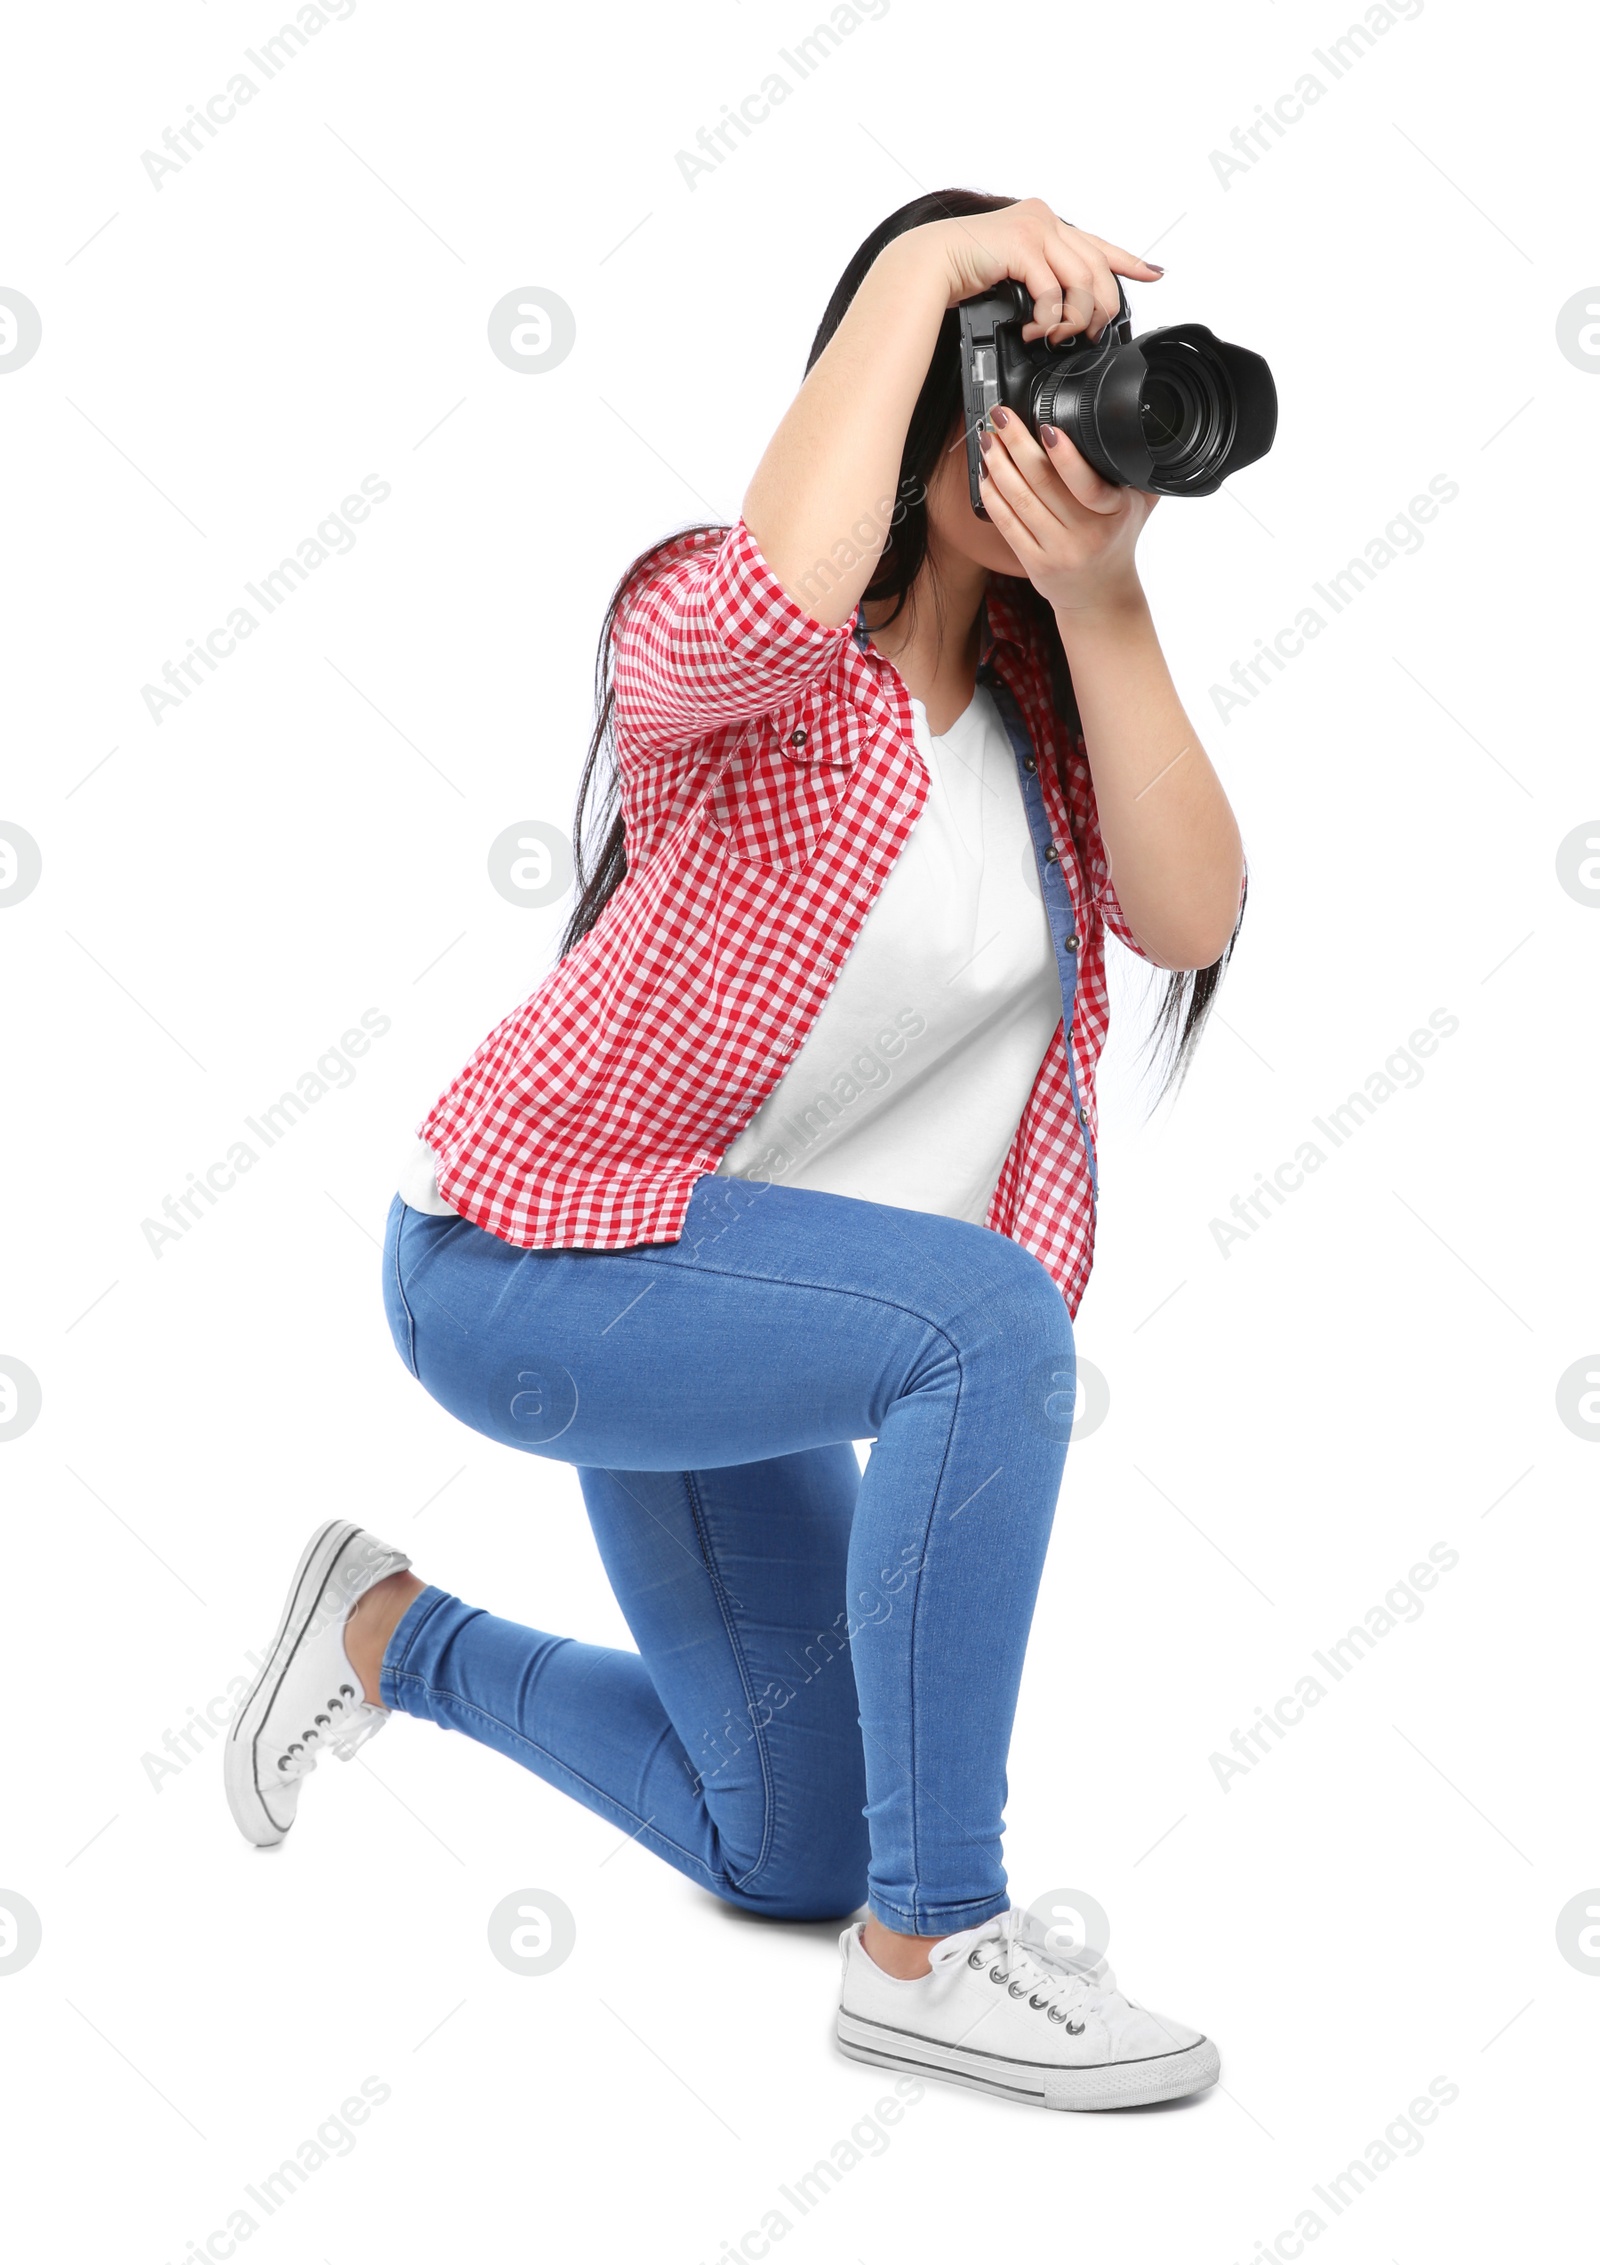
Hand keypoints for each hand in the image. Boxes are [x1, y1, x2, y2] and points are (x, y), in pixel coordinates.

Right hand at [922, 199, 1162, 342]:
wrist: (929, 266)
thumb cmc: (964, 275)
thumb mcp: (1013, 277)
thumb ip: (1040, 280)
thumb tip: (1062, 308)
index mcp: (1046, 224)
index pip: (1097, 244)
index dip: (1128, 261)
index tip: (1154, 274)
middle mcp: (1046, 220)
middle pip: (1097, 268)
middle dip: (1101, 309)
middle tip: (1089, 336)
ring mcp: (1036, 228)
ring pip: (1081, 281)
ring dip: (1075, 320)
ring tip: (1057, 338)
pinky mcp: (1022, 245)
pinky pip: (1052, 291)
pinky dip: (1048, 321)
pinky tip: (1034, 331)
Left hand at [977, 407, 1157, 615]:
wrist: (1103, 596)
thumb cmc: (1118, 542)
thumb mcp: (1139, 507)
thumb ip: (1140, 473)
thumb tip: (1143, 428)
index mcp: (1114, 513)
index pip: (1086, 483)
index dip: (1064, 455)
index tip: (1047, 427)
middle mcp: (1085, 534)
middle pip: (1043, 482)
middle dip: (1017, 443)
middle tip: (1001, 417)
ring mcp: (1058, 551)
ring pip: (1020, 500)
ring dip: (999, 466)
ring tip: (989, 441)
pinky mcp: (1035, 563)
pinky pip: (1008, 525)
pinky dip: (993, 497)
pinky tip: (985, 476)